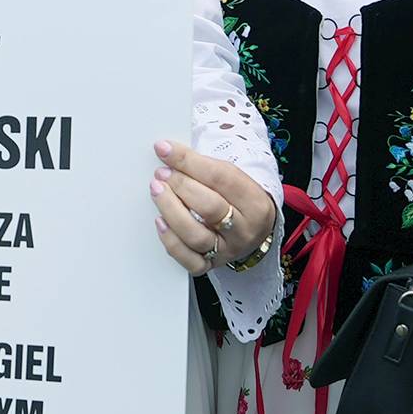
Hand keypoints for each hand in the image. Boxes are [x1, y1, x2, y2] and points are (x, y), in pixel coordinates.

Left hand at [149, 139, 275, 274]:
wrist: (252, 230)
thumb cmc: (237, 199)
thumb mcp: (232, 177)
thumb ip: (203, 165)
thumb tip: (166, 150)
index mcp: (255, 202)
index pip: (221, 178)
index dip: (189, 161)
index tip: (164, 149)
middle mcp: (244, 230)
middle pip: (210, 208)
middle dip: (180, 186)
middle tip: (162, 173)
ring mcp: (228, 250)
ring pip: (196, 236)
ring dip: (171, 210)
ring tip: (157, 191)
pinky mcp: (211, 264)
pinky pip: (189, 260)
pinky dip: (171, 241)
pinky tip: (160, 222)